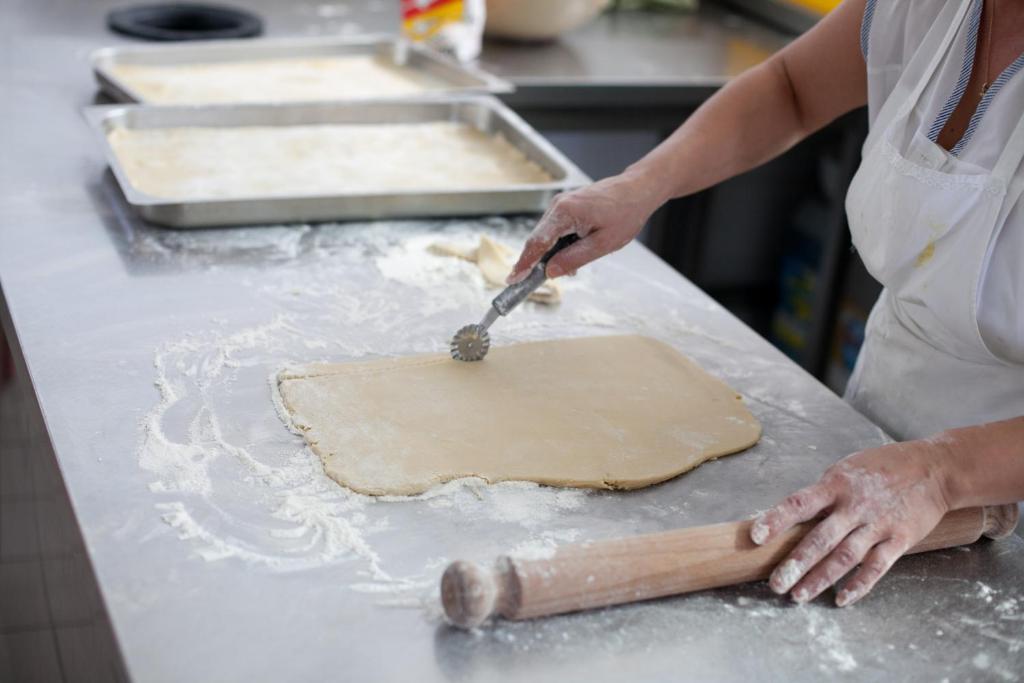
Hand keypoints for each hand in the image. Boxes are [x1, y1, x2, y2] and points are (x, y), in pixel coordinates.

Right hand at [507, 170, 665, 283]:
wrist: (638, 189)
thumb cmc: (625, 213)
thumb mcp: (602, 244)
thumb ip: (574, 258)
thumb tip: (550, 272)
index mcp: (565, 212)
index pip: (537, 242)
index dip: (524, 263)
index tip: (513, 279)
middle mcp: (558, 205)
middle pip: (538, 239)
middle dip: (536, 262)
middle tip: (530, 282)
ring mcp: (561, 204)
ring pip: (547, 235)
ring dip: (551, 254)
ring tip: (568, 268)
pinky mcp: (567, 205)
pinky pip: (556, 229)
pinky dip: (559, 244)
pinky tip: (573, 253)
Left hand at [749, 439, 952, 606]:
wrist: (934, 469)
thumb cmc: (883, 467)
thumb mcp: (847, 470)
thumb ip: (823, 494)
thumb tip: (793, 517)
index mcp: (836, 485)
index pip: (799, 503)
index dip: (776, 519)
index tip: (755, 536)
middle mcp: (855, 506)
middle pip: (820, 538)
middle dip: (796, 563)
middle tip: (776, 584)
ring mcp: (878, 524)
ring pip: (845, 557)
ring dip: (820, 579)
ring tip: (799, 596)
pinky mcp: (899, 539)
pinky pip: (876, 566)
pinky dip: (859, 584)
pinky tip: (841, 598)